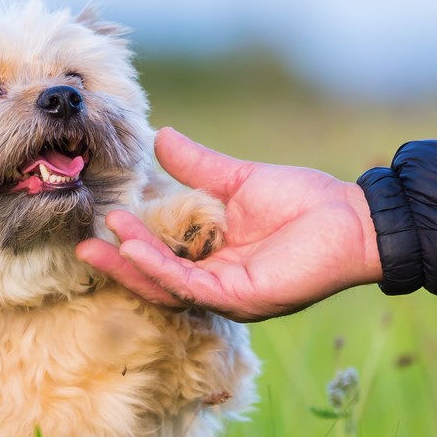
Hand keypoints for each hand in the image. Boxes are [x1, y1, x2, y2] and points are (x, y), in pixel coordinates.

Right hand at [75, 128, 383, 321]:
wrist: (352, 217)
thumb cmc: (305, 202)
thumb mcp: (238, 180)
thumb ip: (198, 167)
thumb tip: (160, 137)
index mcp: (215, 259)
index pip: (162, 258)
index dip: (130, 244)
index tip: (102, 221)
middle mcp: (218, 284)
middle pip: (156, 281)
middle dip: (120, 265)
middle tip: (83, 247)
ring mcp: (229, 296)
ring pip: (168, 287)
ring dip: (135, 264)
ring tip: (108, 238)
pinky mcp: (243, 299)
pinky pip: (191, 288)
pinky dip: (160, 269)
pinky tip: (136, 248)